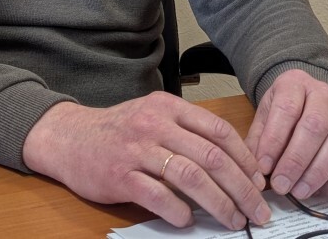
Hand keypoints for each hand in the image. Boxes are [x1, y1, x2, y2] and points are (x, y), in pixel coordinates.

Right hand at [22, 92, 270, 230]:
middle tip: (257, 210)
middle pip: (211, 157)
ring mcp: (136, 149)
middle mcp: (154, 124)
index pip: (218, 130)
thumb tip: (233, 165)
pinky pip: (158, 196)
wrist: (68, 138)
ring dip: (219, 203)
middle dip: (241, 188)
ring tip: (234, 221)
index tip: (259, 182)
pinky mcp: (120, 175)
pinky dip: (179, 211)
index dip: (245, 158)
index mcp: (167, 107)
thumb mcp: (153, 117)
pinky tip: (189, 221)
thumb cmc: (118, 131)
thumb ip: (186, 132)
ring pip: (190, 177)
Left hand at [245, 69, 327, 200]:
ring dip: (319, 172)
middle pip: (316, 125)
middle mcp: (325, 94)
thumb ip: (258, 140)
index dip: (274, 141)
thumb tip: (256, 170)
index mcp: (295, 83)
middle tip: (282, 185)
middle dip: (297, 160)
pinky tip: (320, 191)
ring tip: (299, 191)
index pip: (286, 109)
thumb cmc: (282, 110)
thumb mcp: (263, 116)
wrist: (307, 97)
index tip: (264, 167)